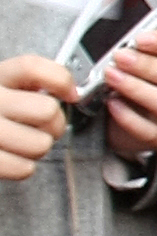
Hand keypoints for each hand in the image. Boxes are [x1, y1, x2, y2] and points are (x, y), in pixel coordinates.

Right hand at [0, 55, 73, 180]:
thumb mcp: (5, 87)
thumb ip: (30, 83)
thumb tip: (69, 91)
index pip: (31, 67)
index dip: (60, 79)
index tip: (71, 94)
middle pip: (47, 110)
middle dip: (55, 123)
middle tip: (44, 126)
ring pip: (40, 143)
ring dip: (39, 147)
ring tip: (26, 143)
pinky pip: (23, 168)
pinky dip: (24, 167)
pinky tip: (15, 158)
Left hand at [100, 25, 156, 159]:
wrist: (127, 117)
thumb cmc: (136, 80)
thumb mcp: (139, 56)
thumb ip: (134, 36)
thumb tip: (117, 6)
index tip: (139, 37)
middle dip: (149, 66)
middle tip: (119, 57)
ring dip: (137, 89)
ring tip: (111, 77)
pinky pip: (149, 131)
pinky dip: (128, 118)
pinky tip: (112, 104)